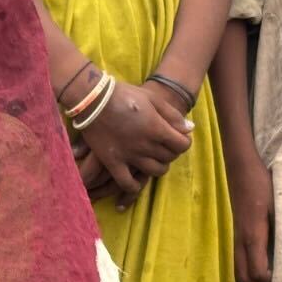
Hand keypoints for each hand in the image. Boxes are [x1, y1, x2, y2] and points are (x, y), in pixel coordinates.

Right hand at [78, 79, 192, 210]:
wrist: (92, 99)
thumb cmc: (123, 95)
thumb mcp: (152, 99)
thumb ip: (173, 115)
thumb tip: (190, 129)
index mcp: (158, 129)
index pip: (182, 145)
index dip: (184, 141)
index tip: (178, 137)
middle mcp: (146, 145)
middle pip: (169, 157)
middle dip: (171, 151)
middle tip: (164, 145)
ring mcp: (129, 156)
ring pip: (154, 171)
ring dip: (159, 166)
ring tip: (153, 158)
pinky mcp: (113, 162)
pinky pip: (127, 183)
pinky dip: (134, 186)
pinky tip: (136, 182)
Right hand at [227, 154, 273, 281]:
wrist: (241, 169)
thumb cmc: (262, 184)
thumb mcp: (281, 204)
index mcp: (253, 235)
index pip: (257, 271)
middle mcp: (240, 240)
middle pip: (243, 276)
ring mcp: (235, 237)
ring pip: (237, 269)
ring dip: (252, 280)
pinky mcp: (236, 233)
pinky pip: (238, 259)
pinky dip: (248, 269)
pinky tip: (263, 266)